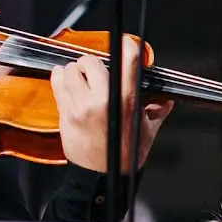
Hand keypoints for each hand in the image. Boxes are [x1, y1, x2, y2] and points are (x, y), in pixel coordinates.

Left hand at [49, 41, 172, 172]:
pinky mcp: (65, 114)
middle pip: (90, 61)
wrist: (103, 177)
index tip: (126, 44)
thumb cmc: (126, 154)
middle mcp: (103, 101)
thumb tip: (165, 95)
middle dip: (92, 64)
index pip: (128, 62)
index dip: (127, 47)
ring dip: (73, 71)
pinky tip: (65, 82)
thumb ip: (158, 108)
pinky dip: (59, 78)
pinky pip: (56, 83)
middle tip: (95, 72)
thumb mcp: (149, 130)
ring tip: (79, 80)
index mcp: (127, 101)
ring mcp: (81, 108)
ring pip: (69, 71)